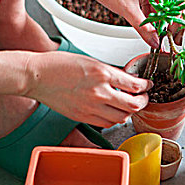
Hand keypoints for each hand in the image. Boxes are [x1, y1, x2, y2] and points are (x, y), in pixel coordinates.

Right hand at [24, 51, 151, 127]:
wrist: (37, 76)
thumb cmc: (59, 65)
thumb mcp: (90, 61)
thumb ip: (109, 72)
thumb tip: (125, 80)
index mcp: (103, 74)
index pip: (135, 85)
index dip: (145, 87)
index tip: (147, 85)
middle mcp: (100, 92)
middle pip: (133, 105)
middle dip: (142, 102)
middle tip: (143, 98)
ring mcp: (91, 107)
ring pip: (121, 117)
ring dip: (129, 112)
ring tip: (129, 105)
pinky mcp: (82, 116)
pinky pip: (106, 123)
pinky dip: (114, 119)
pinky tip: (113, 112)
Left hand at [76, 0, 184, 47]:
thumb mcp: (128, 10)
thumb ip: (143, 28)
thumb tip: (155, 42)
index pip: (178, 2)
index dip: (179, 21)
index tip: (176, 36)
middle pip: (175, 6)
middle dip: (174, 24)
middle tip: (174, 41)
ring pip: (166, 9)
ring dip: (165, 24)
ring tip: (163, 38)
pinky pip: (156, 10)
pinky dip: (156, 21)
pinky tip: (155, 32)